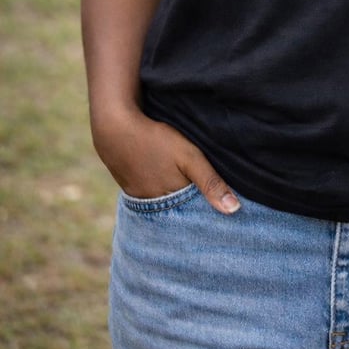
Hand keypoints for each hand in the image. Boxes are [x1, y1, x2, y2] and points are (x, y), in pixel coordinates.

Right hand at [92, 108, 240, 214]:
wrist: (115, 128)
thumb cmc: (155, 141)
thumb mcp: (189, 157)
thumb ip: (210, 182)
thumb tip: (234, 210)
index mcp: (171, 202)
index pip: (196, 217)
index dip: (210, 215)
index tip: (228, 219)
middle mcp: (154, 207)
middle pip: (180, 215)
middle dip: (195, 213)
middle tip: (214, 212)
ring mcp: (140, 198)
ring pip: (166, 206)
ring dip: (178, 203)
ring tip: (193, 198)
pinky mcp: (131, 188)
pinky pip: (152, 197)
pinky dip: (163, 194)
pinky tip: (169, 185)